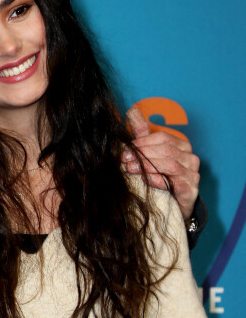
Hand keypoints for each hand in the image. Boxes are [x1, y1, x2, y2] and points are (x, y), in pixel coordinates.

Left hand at [123, 106, 199, 221]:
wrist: (174, 205)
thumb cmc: (161, 178)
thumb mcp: (150, 155)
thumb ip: (142, 135)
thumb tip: (132, 111)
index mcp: (181, 146)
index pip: (162, 137)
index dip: (142, 142)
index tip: (125, 150)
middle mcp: (190, 157)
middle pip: (165, 149)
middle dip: (142, 153)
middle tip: (125, 160)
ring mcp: (192, 173)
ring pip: (169, 164)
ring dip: (147, 165)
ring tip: (131, 168)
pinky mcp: (190, 189)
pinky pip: (174, 181)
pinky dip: (158, 179)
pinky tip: (146, 180)